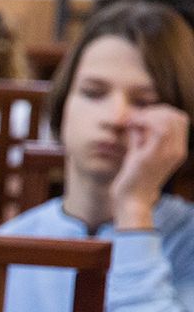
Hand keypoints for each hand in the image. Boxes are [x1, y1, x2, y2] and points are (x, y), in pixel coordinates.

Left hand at [111, 104, 190, 226]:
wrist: (131, 199)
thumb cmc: (133, 177)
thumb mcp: (138, 151)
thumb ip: (140, 134)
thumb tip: (134, 117)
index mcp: (177, 149)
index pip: (180, 120)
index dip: (162, 112)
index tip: (141, 116)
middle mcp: (178, 150)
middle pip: (177, 116)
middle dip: (156, 111)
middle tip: (135, 118)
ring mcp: (169, 153)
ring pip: (170, 120)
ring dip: (149, 115)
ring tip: (132, 122)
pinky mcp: (156, 156)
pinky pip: (160, 129)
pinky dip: (145, 121)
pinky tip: (132, 125)